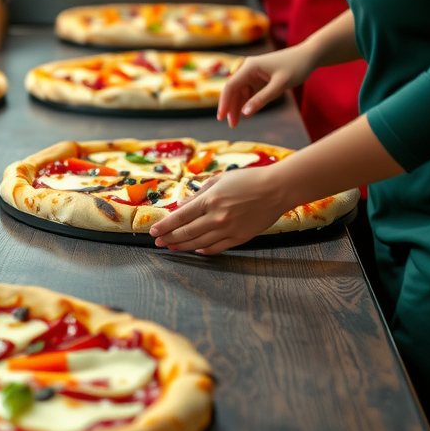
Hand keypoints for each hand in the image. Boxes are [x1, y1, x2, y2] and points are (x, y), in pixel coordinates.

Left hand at [148, 168, 291, 254]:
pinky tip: (195, 249)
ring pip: (199, 243)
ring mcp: (229, 229)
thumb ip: (199, 194)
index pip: (180, 217)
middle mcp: (217, 216)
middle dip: (169, 237)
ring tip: (171, 246)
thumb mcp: (219, 180)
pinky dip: (203, 250)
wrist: (276, 189)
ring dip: (182, 246)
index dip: (165, 225)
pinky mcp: (240, 237)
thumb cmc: (248, 180)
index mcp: (210, 199)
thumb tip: (182, 204)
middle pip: (186, 232)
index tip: (153, 231)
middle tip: (157, 241)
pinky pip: (217, 248)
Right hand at [217, 44, 316, 127]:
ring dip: (238, 106)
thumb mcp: (279, 85)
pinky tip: (246, 112)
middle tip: (231, 126)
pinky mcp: (259, 77)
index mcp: (249, 67)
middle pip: (234, 90)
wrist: (308, 56)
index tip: (221, 118)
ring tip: (236, 123)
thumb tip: (244, 114)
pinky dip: (247, 102)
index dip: (224, 103)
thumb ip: (261, 99)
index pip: (230, 86)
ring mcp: (253, 73)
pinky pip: (249, 91)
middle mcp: (247, 68)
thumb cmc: (295, 68)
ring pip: (240, 92)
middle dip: (231, 107)